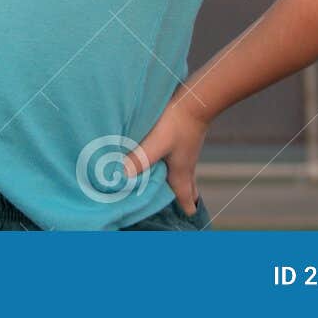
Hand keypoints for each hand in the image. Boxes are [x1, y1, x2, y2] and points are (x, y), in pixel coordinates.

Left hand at [120, 96, 210, 214]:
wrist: (196, 99)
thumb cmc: (177, 122)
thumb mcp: (156, 143)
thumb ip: (140, 160)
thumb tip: (122, 177)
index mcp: (181, 173)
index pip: (187, 198)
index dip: (186, 208)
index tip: (185, 218)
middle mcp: (186, 165)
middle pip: (188, 188)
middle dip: (183, 198)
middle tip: (182, 206)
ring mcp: (186, 152)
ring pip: (183, 173)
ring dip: (176, 181)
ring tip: (168, 186)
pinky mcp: (184, 139)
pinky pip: (179, 160)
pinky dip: (173, 166)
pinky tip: (164, 159)